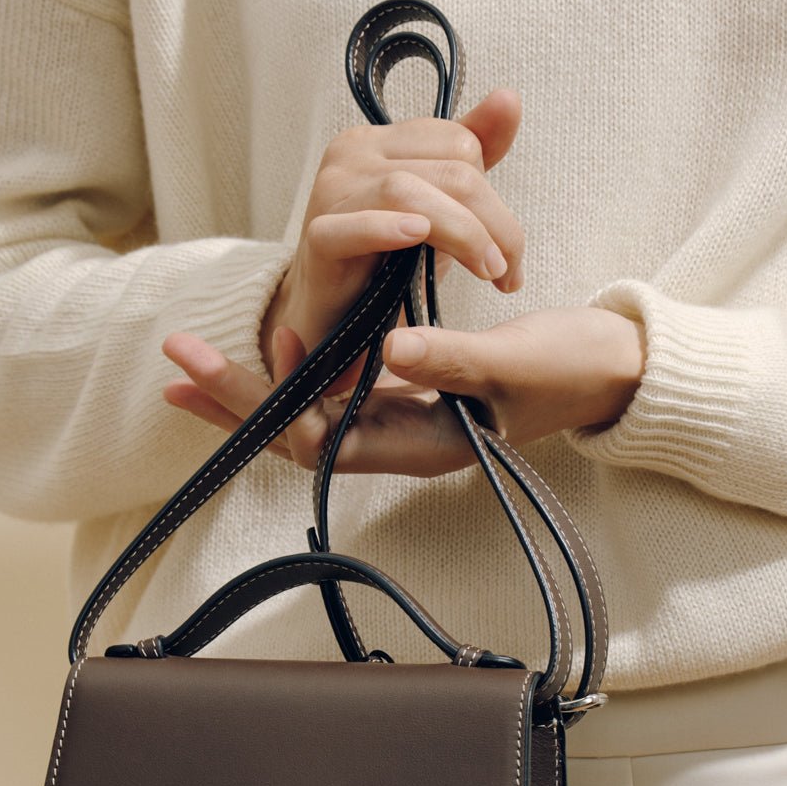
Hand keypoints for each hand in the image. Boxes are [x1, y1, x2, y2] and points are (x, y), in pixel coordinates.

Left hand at [163, 306, 645, 477]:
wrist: (610, 369)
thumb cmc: (570, 369)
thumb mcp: (513, 361)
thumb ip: (451, 358)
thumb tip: (391, 353)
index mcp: (418, 444)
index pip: (319, 435)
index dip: (276, 394)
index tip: (244, 341)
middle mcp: (397, 440)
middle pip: (294, 433)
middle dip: (235, 398)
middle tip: (175, 357)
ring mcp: (398, 420)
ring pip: (305, 414)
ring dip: (252, 388)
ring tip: (192, 363)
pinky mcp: (405, 393)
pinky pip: (332, 390)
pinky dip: (293, 368)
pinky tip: (269, 343)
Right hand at [260, 88, 525, 390]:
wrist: (331, 320)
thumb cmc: (384, 265)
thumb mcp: (438, 209)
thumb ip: (472, 156)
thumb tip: (509, 98)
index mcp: (382, 142)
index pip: (459, 143)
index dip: (493, 197)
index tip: (507, 251)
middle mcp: (353, 154)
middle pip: (447, 168)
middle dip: (492, 221)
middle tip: (508, 270)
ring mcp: (331, 193)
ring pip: (409, 191)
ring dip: (464, 233)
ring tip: (488, 272)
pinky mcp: (317, 238)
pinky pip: (354, 226)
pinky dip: (387, 229)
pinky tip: (417, 237)